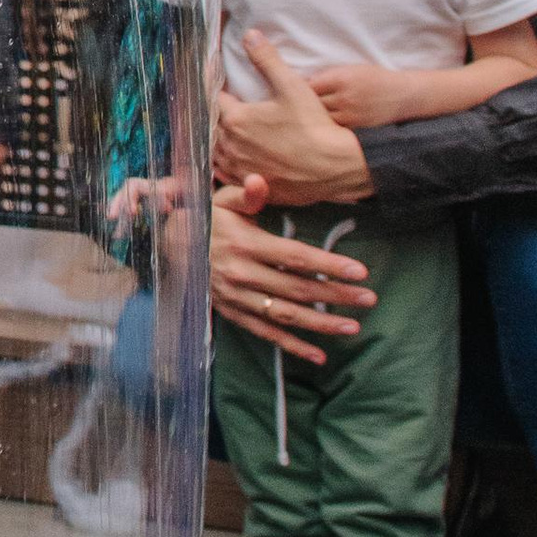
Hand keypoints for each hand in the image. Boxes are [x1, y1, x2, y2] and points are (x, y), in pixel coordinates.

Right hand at [208, 178, 373, 364]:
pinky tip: (318, 355)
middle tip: (369, 299)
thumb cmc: (205, 220)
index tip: (360, 271)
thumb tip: (258, 181)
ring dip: (320, 323)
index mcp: (244, 244)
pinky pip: (265, 333)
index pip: (295, 257)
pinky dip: (292, 346)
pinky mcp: (232, 313)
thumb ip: (245, 195)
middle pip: (297, 289)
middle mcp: (241, 274)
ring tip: (352, 326)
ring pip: (284, 315)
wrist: (168, 248)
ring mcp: (236, 297)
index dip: (329, 265)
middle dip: (336, 295)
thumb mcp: (222, 202)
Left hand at [212, 35, 372, 203]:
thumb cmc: (314, 126)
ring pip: (217, 151)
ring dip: (219, 139)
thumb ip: (267, 60)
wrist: (336, 167)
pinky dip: (226, 164)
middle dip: (216, 114)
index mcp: (236, 120)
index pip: (215, 99)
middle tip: (222, 105)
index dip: (217, 88)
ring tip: (226, 130)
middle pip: (213, 125)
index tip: (219, 81)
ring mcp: (240, 169)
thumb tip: (250, 35)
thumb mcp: (292, 87)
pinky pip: (227, 174)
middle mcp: (231, 146)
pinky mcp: (251, 186)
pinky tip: (235, 157)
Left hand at [304, 62, 411, 130]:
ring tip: (309, 115)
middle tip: (299, 105)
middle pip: (313, 104)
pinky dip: (328, 125)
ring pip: (322, 118)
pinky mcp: (356, 127)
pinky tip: (325, 124)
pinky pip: (334, 127)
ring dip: (315, 116)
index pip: (309, 86)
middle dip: (305, 104)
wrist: (401, 95)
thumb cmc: (374, 78)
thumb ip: (328, 76)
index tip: (295, 91)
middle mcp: (344, 97)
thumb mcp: (351, 69)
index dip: (301, 89)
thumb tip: (304, 83)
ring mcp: (350, 114)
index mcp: (341, 79)